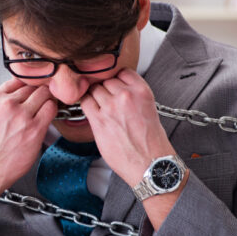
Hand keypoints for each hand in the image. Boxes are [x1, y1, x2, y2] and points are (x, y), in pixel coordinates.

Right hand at [0, 78, 56, 235]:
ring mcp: (22, 116)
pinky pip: (52, 109)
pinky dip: (53, 111)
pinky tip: (48, 118)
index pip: (22, 77)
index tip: (35, 90)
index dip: (31, 84)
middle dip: (41, 91)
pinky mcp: (34, 130)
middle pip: (36, 84)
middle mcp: (8, 104)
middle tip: (43, 101)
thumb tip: (28, 87)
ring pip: (46, 94)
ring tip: (45, 110)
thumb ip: (7, 98)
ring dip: (49, 101)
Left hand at [80, 69, 176, 191]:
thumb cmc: (151, 141)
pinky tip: (92, 111)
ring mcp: (111, 107)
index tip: (115, 87)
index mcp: (141, 91)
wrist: (150, 163)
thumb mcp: (149, 109)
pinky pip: (85, 102)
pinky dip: (86, 104)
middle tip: (108, 101)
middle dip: (106, 89)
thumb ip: (133, 96)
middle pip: (106, 80)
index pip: (122, 72)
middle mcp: (126, 96)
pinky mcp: (99, 120)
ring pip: (95, 89)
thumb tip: (116, 91)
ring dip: (96, 97)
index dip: (117, 80)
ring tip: (101, 108)